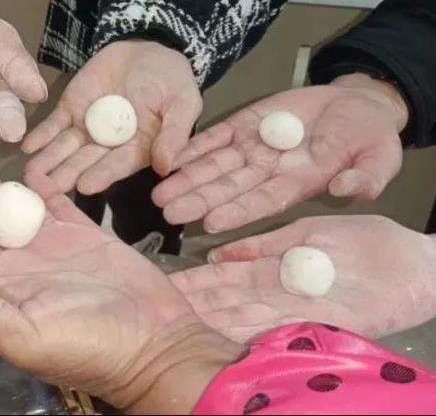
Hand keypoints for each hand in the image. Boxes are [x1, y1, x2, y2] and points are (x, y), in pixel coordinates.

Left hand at [0, 167, 238, 412]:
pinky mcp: (87, 235)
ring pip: (16, 209)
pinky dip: (44, 185)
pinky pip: (59, 203)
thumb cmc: (88, 347)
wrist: (153, 345)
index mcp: (2, 283)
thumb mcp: (23, 335)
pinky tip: (30, 166)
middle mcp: (23, 263)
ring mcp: (54, 247)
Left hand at [22, 41, 201, 194]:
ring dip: (48, 162)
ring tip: (30, 175)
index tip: (84, 186)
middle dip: (65, 175)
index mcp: (138, 149)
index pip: (118, 165)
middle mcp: (109, 145)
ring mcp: (87, 128)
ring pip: (65, 148)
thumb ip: (174, 134)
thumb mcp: (182, 102)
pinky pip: (53, 125)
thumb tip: (166, 166)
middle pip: (85, 162)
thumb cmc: (172, 80)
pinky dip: (40, 136)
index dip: (102, 175)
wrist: (148, 49)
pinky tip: (27, 147)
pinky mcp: (70, 110)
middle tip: (46, 189)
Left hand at [153, 75, 406, 232]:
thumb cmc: (370, 138)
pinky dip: (192, 146)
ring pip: (214, 166)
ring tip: (158, 191)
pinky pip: (214, 138)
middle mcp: (268, 171)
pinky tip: (169, 157)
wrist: (357, 105)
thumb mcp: (379, 157)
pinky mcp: (244, 126)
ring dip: (186, 178)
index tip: (209, 224)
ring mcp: (253, 148)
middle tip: (166, 212)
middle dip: (197, 200)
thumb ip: (367, 177)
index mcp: (299, 183)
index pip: (262, 202)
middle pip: (227, 188)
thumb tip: (347, 190)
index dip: (236, 212)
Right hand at [170, 215, 435, 342]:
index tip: (165, 286)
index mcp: (274, 269)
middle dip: (194, 306)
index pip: (224, 277)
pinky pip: (280, 329)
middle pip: (228, 300)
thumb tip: (218, 252)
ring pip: (246, 317)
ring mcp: (300, 310)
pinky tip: (223, 336)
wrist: (417, 264)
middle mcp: (280, 293)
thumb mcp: (308, 232)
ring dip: (212, 322)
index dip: (195, 282)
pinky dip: (250, 334)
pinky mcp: (325, 323)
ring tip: (180, 325)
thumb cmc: (369, 243)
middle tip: (157, 314)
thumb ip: (265, 244)